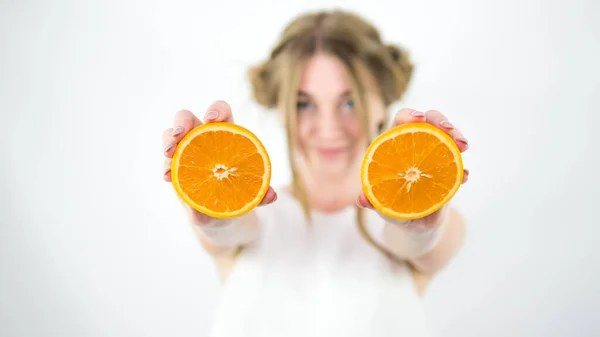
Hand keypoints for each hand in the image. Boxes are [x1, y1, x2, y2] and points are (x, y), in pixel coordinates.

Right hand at [161, 100, 277, 224]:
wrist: (220, 212)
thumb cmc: (238, 194)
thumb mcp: (250, 195)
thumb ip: (259, 193)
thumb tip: (272, 196)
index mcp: (227, 134)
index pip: (221, 111)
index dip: (216, 109)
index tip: (211, 118)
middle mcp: (202, 137)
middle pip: (187, 117)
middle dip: (181, 122)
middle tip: (180, 136)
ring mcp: (185, 150)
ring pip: (170, 134)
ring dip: (167, 141)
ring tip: (169, 154)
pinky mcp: (174, 167)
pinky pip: (166, 161)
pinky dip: (166, 167)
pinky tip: (168, 177)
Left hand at [357, 108, 469, 227]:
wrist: (414, 222)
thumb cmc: (393, 206)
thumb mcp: (381, 203)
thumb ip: (372, 198)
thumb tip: (362, 200)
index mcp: (394, 147)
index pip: (400, 123)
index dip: (409, 115)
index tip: (419, 118)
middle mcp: (415, 146)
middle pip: (428, 122)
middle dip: (440, 120)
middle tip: (448, 130)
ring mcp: (434, 155)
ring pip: (447, 136)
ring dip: (456, 137)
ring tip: (463, 146)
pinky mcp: (448, 170)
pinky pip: (456, 164)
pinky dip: (461, 168)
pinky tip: (463, 176)